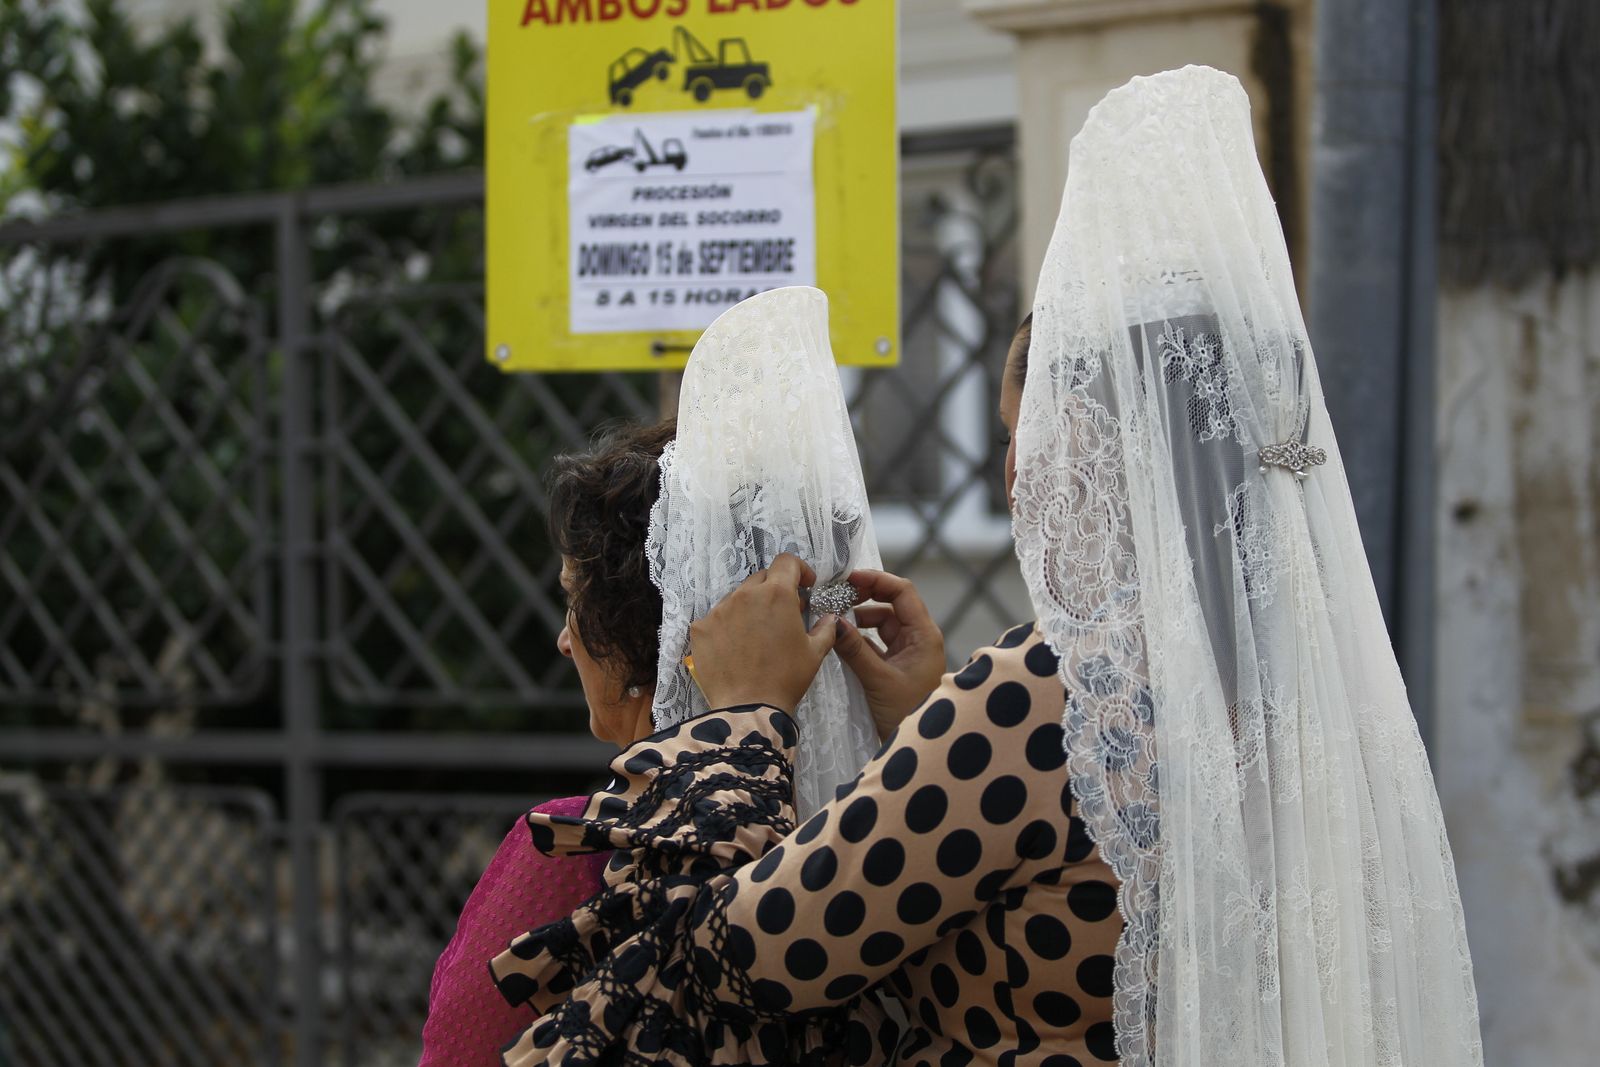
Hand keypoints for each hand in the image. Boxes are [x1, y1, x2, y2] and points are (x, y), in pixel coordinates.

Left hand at [689, 554, 838, 713]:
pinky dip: (729, 626)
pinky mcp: (700, 628)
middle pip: (762, 578)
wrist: (748, 709)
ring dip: (750, 607)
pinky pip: (717, 618)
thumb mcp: (815, 653)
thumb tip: (829, 617)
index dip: (799, 570)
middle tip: (783, 614)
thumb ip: (825, 628)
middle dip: (775, 590)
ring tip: (757, 634)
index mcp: (776, 594)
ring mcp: (719, 610)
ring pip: (738, 598)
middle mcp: (745, 594)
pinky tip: (736, 647)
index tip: (805, 586)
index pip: (786, 562)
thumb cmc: (786, 679)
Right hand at [833, 569, 945, 738]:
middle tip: (835, 597)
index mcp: (924, 635)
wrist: (920, 747)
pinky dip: (860, 640)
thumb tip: (833, 622)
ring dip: (859, 621)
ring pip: (881, 625)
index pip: (902, 592)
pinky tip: (841, 642)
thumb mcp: (878, 680)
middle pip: (890, 605)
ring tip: (834, 620)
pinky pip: (877, 643)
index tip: (849, 579)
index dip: (876, 580)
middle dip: (864, 599)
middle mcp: (918, 638)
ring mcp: (907, 652)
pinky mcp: (897, 666)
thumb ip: (855, 649)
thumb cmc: (908, 713)